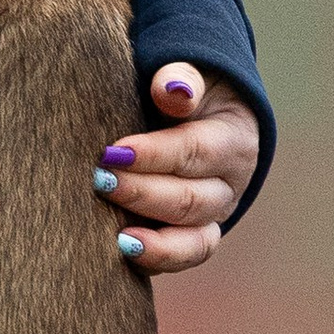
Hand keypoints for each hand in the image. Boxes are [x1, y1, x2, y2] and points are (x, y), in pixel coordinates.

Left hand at [94, 61, 256, 275]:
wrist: (191, 114)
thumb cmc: (178, 90)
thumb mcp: (188, 73)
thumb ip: (180, 78)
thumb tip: (173, 91)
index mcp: (233, 138)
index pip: (195, 150)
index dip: (155, 154)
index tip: (114, 152)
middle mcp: (229, 183)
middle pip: (191, 199)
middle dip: (143, 194)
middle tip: (100, 181)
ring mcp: (213, 215)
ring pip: (193, 239)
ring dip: (154, 240)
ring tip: (117, 236)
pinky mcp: (192, 235)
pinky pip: (182, 257)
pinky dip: (157, 259)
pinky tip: (123, 252)